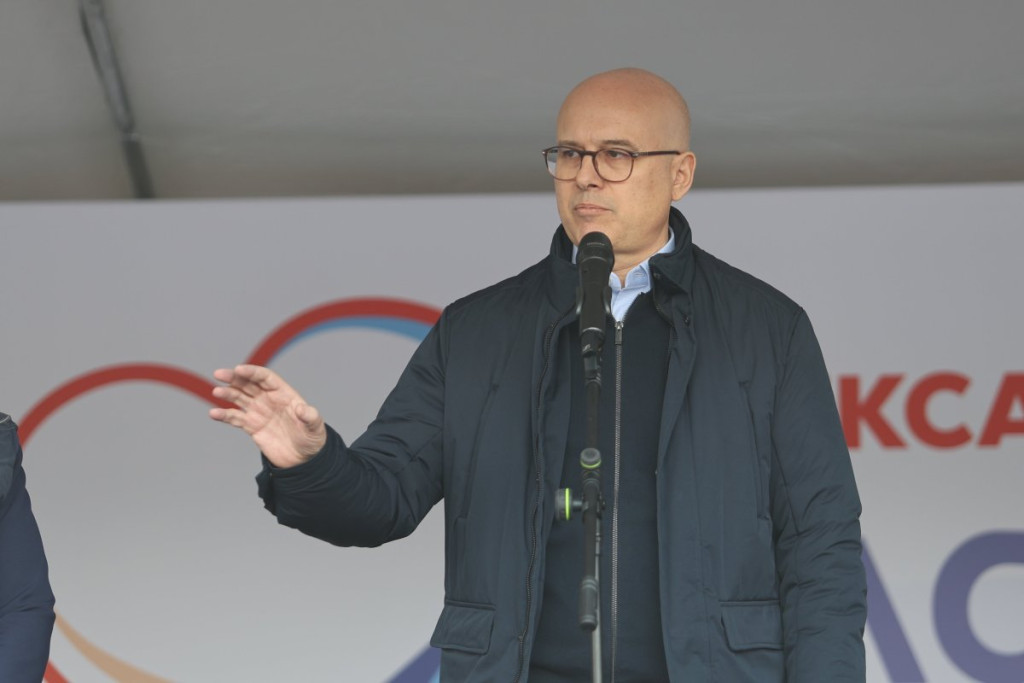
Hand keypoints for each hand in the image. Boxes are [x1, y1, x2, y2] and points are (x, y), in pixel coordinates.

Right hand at [209, 365, 326, 468]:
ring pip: (239, 398)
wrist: (304, 459)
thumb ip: (309, 417)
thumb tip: (303, 409)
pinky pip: (235, 418)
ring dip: (227, 394)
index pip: (265, 378)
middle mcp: (268, 400)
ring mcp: (259, 412)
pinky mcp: (252, 427)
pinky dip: (224, 415)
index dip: (252, 372)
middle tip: (218, 374)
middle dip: (234, 378)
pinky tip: (214, 414)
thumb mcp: (315, 427)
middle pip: (248, 384)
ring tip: (216, 391)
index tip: (239, 369)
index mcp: (284, 394)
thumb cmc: (312, 439)